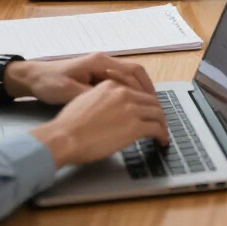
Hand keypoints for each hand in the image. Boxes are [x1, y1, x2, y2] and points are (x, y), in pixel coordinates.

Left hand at [3, 52, 155, 102]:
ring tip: (147, 110)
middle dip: (147, 90)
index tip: (153, 104)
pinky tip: (130, 107)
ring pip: (128, 77)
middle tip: (156, 109)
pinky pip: (119, 82)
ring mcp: (100, 68)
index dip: (145, 87)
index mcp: (100, 62)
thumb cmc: (50, 83)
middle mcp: (103, 62)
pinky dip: (129, 93)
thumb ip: (92, 96)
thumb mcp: (69, 92)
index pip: (132, 71)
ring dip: (139, 92)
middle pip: (134, 73)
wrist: (34, 78)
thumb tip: (114, 104)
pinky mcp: (96, 76)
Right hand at [30, 78, 168, 167]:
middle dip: (157, 112)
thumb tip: (108, 108)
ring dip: (162, 124)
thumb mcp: (83, 99)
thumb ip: (100, 99)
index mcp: (111, 85)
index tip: (147, 110)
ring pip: (157, 113)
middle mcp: (123, 93)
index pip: (136, 91)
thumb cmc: (68, 125)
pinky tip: (161, 141)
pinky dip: (162, 134)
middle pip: (150, 100)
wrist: (64, 137)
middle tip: (159, 122)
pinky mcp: (134, 126)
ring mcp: (131, 109)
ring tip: (162, 132)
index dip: (145, 102)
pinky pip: (156, 128)